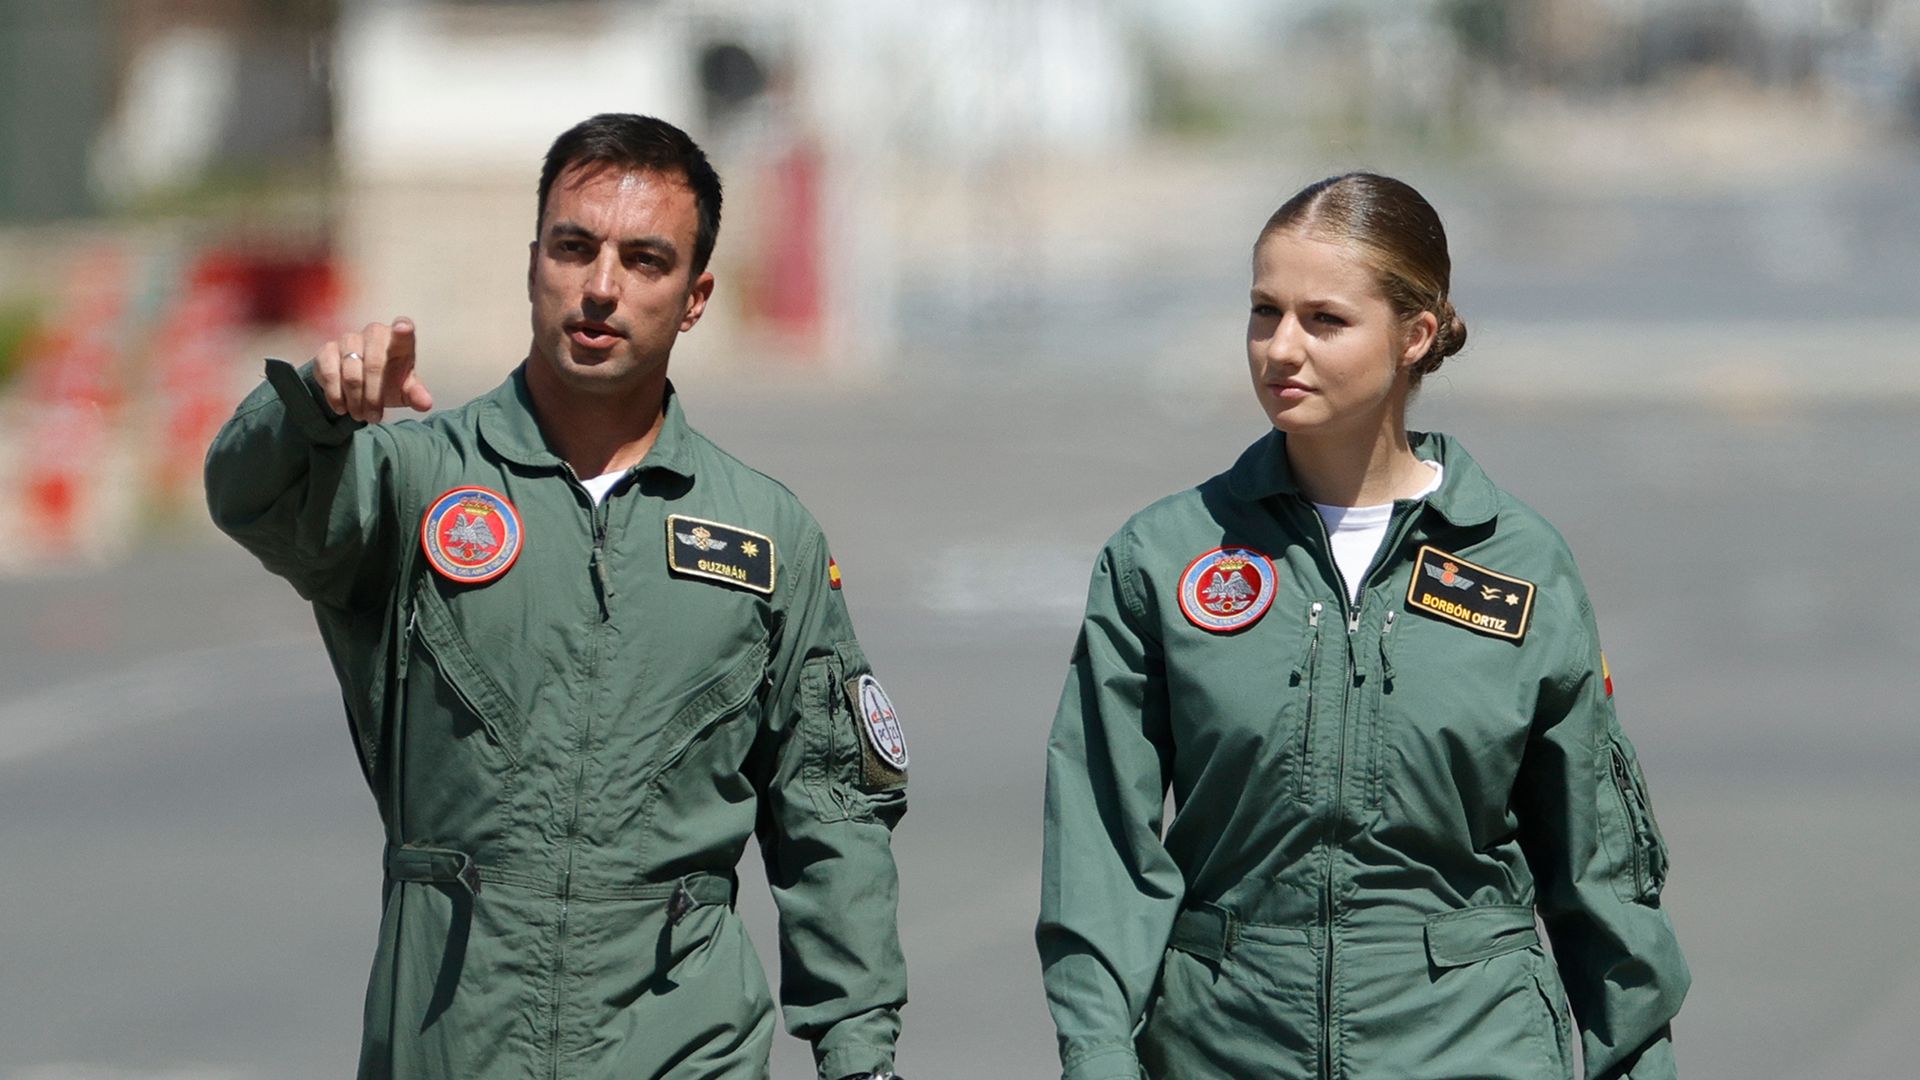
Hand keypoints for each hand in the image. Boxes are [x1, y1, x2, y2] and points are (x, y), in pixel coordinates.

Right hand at [313, 318, 433, 422]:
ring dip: (355, 400)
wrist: (358, 382)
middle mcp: (374, 333)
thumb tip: (425, 404)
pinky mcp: (327, 350)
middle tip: (374, 417)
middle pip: (374, 364)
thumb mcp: (405, 390)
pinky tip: (341, 408)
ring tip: (360, 415)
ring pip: (351, 373)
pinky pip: (329, 373)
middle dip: (373, 397)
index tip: (403, 328)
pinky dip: (335, 395)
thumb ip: (415, 394)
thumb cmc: (389, 381)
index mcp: (399, 340)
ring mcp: (349, 339)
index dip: (403, 328)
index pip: (403, 328)